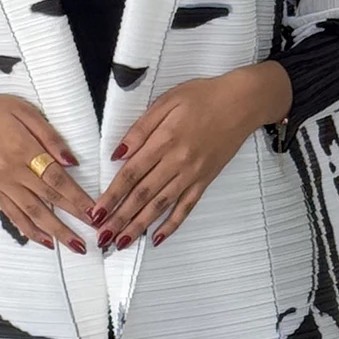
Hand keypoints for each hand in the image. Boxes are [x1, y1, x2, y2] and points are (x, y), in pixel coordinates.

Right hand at [0, 78, 97, 251]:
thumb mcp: (27, 111)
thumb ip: (51, 137)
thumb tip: (72, 162)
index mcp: (24, 148)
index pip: (57, 179)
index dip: (77, 197)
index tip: (94, 210)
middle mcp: (12, 170)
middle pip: (48, 199)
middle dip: (73, 219)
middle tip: (94, 233)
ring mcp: (1, 183)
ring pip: (31, 213)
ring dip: (55, 232)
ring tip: (74, 246)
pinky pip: (12, 215)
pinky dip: (29, 230)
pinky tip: (45, 241)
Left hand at [88, 63, 292, 248]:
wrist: (242, 102)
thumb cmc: (204, 96)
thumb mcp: (167, 101)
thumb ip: (141, 129)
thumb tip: (118, 153)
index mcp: (164, 140)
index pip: (131, 174)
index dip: (112, 195)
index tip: (96, 213)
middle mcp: (178, 162)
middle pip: (143, 195)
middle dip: (120, 218)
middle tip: (102, 237)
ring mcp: (192, 174)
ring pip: (161, 205)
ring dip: (140, 226)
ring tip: (122, 242)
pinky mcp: (205, 180)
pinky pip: (186, 207)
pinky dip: (172, 224)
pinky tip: (157, 238)